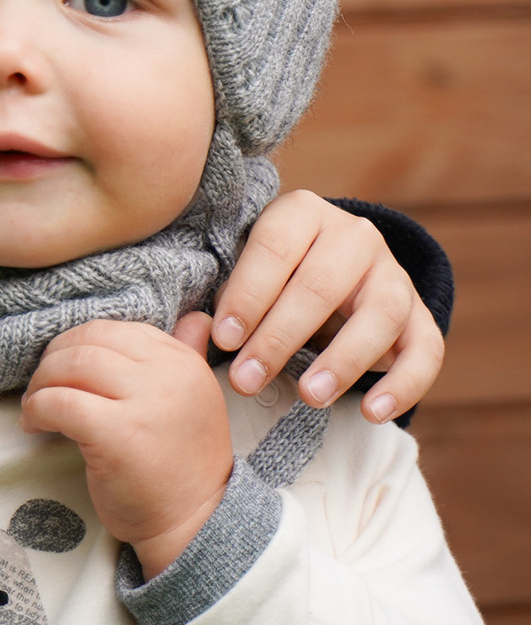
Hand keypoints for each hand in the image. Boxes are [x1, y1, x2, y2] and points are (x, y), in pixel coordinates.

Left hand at [20, 317, 231, 578]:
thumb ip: (188, 353)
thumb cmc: (181, 463)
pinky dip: (38, 408)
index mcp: (183, 361)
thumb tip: (193, 317)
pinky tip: (34, 423)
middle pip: (90, 340)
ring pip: (72, 365)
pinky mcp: (117, 434)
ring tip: (35, 403)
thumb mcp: (194, 399)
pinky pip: (61, 402)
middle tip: (42, 382)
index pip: (116, 329)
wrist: (194, 526)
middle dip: (54, 357)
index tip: (64, 365)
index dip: (80, 343)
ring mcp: (144, 403)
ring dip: (41, 382)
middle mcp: (168, 375)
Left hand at [206, 190, 443, 421]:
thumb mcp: (252, 266)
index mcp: (303, 212)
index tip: (223, 339)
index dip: (247, 295)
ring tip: (308, 396)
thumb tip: (200, 333)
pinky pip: (425, 349)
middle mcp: (354, 235)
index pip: (274, 249)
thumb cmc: (276, 274)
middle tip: (248, 380)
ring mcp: (393, 273)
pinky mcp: (421, 313)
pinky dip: (403, 384)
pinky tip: (372, 412)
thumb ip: (232, 292)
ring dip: (341, 361)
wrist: (335, 268)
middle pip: (320, 286)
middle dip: (279, 338)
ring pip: (378, 316)